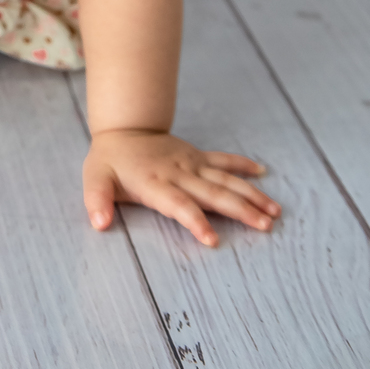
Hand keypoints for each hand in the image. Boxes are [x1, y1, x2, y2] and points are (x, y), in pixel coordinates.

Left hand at [84, 129, 280, 247]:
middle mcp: (179, 174)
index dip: (196, 222)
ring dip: (251, 194)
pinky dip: (242, 165)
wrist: (123, 128)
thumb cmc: (109, 161)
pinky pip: (223, 160)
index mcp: (156, 184)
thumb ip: (97, 201)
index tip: (213, 240)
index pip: (179, 206)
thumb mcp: (95, 179)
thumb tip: (99, 224)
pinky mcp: (197, 156)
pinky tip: (262, 172)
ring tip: (274, 211)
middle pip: (214, 195)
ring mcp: (192, 164)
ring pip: (226, 180)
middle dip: (241, 211)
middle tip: (265, 227)